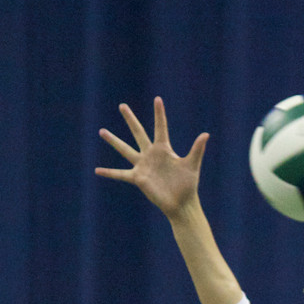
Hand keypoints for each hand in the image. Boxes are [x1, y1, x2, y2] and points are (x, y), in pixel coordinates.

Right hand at [95, 97, 208, 219]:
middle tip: (122, 105)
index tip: (157, 99)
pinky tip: (97, 170)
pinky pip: (120, 174)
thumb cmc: (188, 185)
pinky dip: (109, 173)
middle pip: (138, 133)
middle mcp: (151, 155)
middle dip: (131, 119)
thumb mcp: (192, 165)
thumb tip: (206, 134)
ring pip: (125, 149)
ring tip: (101, 131)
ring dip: (113, 140)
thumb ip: (197, 149)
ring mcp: (143, 166)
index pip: (160, 127)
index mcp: (164, 149)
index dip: (159, 114)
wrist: (181, 203)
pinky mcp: (138, 178)